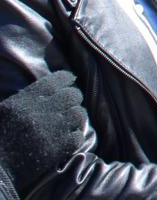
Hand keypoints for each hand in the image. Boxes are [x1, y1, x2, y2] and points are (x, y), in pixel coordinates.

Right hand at [0, 71, 86, 191]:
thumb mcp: (3, 112)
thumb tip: (42, 90)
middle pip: (72, 95)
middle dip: (72, 99)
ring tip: (68, 123)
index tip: (68, 82)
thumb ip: (24, 99)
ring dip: (75, 118)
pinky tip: (67, 140)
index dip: (65, 80)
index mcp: (26, 100)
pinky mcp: (60, 147)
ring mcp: (54, 128)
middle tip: (68, 105)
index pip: (57, 80)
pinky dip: (75, 137)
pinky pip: (78, 135)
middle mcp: (43, 111)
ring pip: (79, 114)